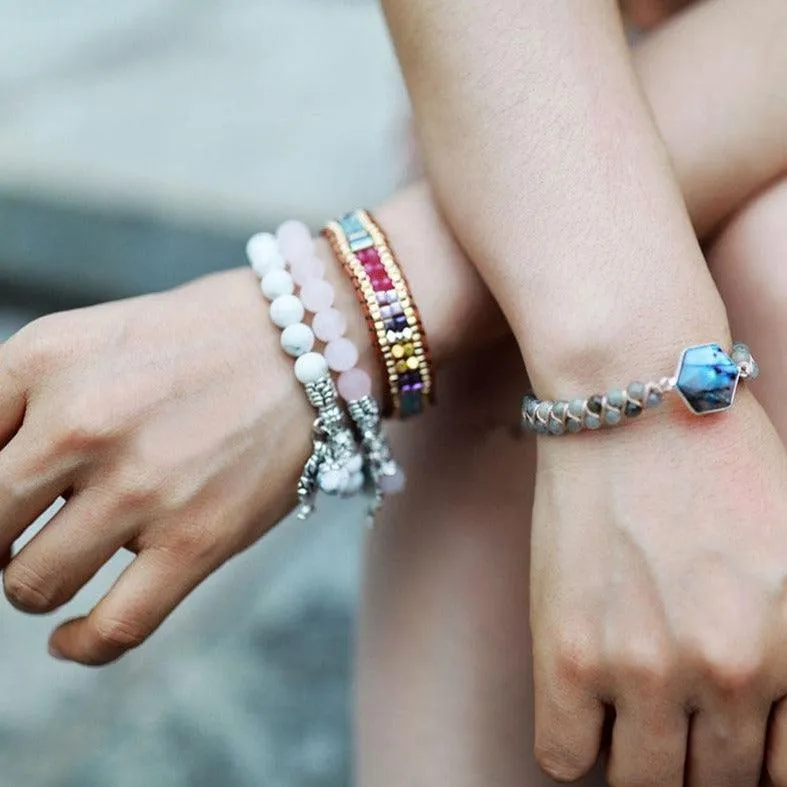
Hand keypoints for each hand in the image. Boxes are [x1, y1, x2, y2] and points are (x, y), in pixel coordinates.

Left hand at [0, 269, 311, 664]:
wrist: (305, 345)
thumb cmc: (189, 345)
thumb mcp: (82, 340)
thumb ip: (9, 403)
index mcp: (42, 361)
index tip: (2, 508)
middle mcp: (83, 423)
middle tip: (21, 531)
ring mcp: (143, 486)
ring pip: (31, 587)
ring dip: (34, 584)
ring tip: (60, 560)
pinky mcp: (199, 538)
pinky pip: (113, 629)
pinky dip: (79, 646)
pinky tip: (71, 637)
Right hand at [530, 393, 786, 785]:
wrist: (631, 402)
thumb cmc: (715, 461)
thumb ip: (786, 646)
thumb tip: (761, 706)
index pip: (785, 774)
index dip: (753, 758)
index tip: (723, 738)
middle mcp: (730, 672)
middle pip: (716, 782)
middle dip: (697, 757)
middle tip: (674, 714)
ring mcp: (644, 668)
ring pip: (644, 783)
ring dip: (637, 756)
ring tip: (628, 708)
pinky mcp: (568, 653)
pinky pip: (561, 757)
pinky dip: (571, 746)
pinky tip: (580, 706)